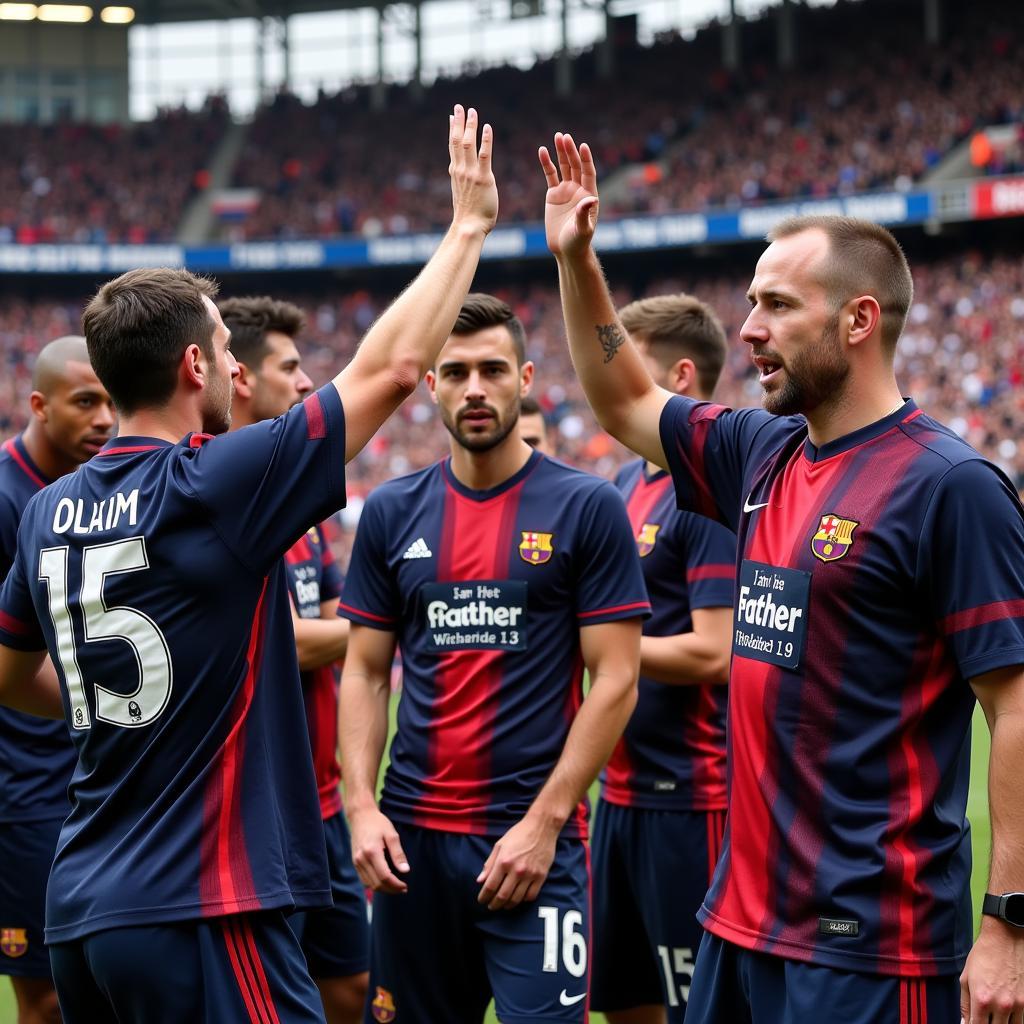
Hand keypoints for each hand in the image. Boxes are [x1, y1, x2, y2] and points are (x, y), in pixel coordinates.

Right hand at [347, 805, 409, 893]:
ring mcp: (356, 862)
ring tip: (395, 886)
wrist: (360, 816)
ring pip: (369, 884)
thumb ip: (398, 854)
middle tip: (403, 888)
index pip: (385, 876)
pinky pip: (364, 879)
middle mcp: (361, 859)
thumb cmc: (378, 823)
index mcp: (372, 852)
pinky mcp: (355, 862)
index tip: (405, 886)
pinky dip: (375, 883)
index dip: (396, 885)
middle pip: (377, 884)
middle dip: (391, 889)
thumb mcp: (392, 835)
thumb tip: (405, 871)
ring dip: (383, 889)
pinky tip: (384, 881)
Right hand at [449, 104, 497, 235]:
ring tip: (472, 111)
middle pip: (456, 141)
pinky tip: (487, 127)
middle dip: (458, 122)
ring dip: (470, 126)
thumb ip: (464, 183)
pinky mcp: (483, 179)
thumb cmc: (468, 216)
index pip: (452, 147)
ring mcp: (471, 174)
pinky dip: (485, 140)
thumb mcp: (463, 195)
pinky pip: (484, 155)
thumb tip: (463, 179)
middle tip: (459, 106)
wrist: (469, 227)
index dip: (452, 130)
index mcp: (456, 173)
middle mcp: (461, 170)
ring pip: (468, 144)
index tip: (452, 116)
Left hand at [476, 815, 558, 909]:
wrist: (542, 827)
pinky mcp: (541, 876)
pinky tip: (519, 898)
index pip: (490, 886)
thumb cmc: (518, 833)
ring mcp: (530, 874)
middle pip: (502, 896)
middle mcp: (516, 870)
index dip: (484, 896)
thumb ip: (489, 863)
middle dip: (494, 904)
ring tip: (503, 905)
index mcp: (503, 861)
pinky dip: (523, 900)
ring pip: (516, 899)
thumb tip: (480, 881)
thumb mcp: (500, 845)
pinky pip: (531, 896)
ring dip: (508, 905)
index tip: (482, 900)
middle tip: (491, 907)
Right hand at [538, 132, 598, 259]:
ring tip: (557, 137)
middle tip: (564, 137)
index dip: (586, 159)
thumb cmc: (578, 242)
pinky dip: (546, 163)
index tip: (582, 146)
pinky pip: (550, 175)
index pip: (588, 172)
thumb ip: (585, 214)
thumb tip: (591, 199)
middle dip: (570, 151)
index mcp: (589, 195)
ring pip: (563, 167)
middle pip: (575, 166)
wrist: (566, 250)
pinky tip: (542, 151)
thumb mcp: (583, 229)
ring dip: (560, 152)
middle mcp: (578, 190)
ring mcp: (566, 191)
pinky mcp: (553, 195)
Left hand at [960, 917, 1023, 1022]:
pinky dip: (1012, 1022)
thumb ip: (965, 1003)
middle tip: (982, 1018)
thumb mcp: (966, 977)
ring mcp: (1016, 1005)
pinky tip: (1005, 1016)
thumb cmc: (983, 956)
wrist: (1005, 940)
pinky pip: (1020, 1021)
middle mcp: (1000, 1006)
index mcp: (981, 999)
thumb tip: (965, 1022)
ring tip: (993, 1017)